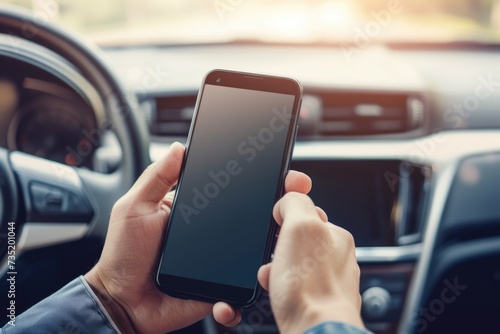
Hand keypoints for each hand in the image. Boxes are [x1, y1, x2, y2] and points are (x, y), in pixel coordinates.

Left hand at [84, 142, 311, 332]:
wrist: (122, 303)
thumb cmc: (124, 255)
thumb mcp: (135, 207)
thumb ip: (156, 177)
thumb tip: (178, 147)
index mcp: (196, 210)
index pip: (232, 189)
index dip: (257, 179)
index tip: (281, 170)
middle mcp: (212, 233)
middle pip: (252, 216)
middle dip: (282, 203)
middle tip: (298, 194)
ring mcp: (219, 261)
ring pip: (257, 250)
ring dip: (279, 242)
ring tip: (293, 234)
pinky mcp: (221, 287)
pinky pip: (244, 286)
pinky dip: (256, 285)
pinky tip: (263, 275)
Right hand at [258, 193, 363, 333]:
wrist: (313, 331)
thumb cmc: (310, 286)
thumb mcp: (300, 225)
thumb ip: (296, 202)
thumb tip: (288, 200)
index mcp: (336, 235)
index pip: (307, 211)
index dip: (286, 216)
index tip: (276, 221)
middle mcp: (337, 258)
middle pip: (295, 239)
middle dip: (278, 246)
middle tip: (274, 255)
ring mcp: (328, 281)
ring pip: (291, 264)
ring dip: (276, 268)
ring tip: (274, 277)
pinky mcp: (316, 301)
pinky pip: (291, 286)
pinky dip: (280, 287)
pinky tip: (277, 292)